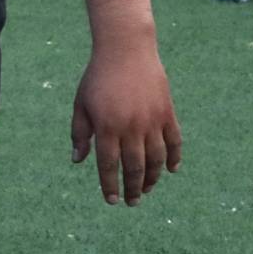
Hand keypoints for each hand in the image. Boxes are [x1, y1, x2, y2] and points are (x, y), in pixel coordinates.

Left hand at [70, 46, 180, 205]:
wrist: (125, 51)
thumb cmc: (97, 78)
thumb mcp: (81, 104)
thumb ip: (80, 133)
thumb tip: (77, 160)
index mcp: (106, 126)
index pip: (108, 164)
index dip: (110, 184)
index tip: (112, 200)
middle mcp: (131, 127)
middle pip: (135, 167)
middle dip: (133, 188)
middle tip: (131, 202)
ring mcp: (152, 121)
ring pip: (156, 159)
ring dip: (152, 178)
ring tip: (146, 190)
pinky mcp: (167, 113)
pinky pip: (175, 142)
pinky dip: (174, 158)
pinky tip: (170, 171)